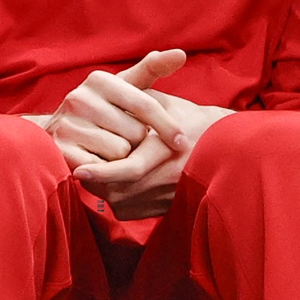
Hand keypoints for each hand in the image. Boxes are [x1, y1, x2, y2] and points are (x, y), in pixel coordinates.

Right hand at [31, 50, 188, 170]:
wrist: (58, 130)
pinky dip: (106, 171)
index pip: (145, 104)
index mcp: (99, 80)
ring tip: (109, 149)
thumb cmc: (103, 108)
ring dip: (122, 157)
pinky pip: (102, 169)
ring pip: (120, 151)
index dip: (168, 126)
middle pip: (135, 132)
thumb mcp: (124, 86)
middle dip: (137, 141)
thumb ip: (152, 69)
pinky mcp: (61, 149)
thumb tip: (181, 53)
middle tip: (124, 138)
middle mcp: (79, 98)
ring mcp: (67, 123)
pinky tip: (99, 161)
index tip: (183, 142)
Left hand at [74, 93, 233, 219]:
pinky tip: (109, 179)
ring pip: (120, 200)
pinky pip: (127, 208)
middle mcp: (170, 177)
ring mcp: (166, 197)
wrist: (224, 148)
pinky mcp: (162, 210)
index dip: (101, 171)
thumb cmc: (185, 117)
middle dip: (95, 179)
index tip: (78, 170)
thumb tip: (104, 89)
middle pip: (120, 188)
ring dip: (102, 187)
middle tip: (75, 168)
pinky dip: (114, 195)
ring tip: (90, 168)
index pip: (130, 167)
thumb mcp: (160, 101)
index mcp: (168, 150)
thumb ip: (133, 97)